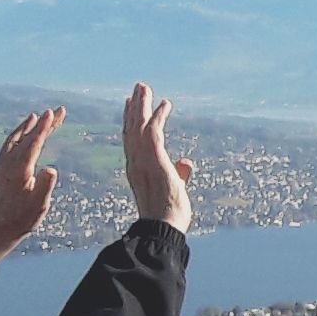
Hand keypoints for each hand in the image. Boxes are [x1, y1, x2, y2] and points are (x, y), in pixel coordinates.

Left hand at [0, 104, 63, 263]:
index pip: (34, 142)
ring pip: (16, 138)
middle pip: (27, 137)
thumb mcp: (39, 204)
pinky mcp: (0, 167)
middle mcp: (8, 162)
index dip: (44, 127)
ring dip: (28, 126)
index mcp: (19, 169)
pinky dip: (18, 135)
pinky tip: (23, 134)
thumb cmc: (23, 217)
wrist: (1, 226)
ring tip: (36, 116)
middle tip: (58, 110)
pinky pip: (9, 145)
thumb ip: (45, 185)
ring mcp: (2, 164)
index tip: (51, 113)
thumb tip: (52, 170)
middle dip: (43, 123)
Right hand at [120, 84, 193, 232]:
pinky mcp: (154, 160)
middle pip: (131, 128)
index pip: (130, 140)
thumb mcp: (174, 188)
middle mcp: (135, 163)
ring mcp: (142, 161)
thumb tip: (186, 162)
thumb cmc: (167, 216)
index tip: (130, 105)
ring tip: (144, 87)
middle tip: (138, 88)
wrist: (163, 229)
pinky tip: (166, 104)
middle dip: (134, 107)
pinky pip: (154, 132)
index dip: (130, 121)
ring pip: (138, 125)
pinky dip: (158, 116)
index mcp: (136, 170)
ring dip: (142, 105)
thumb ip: (179, 173)